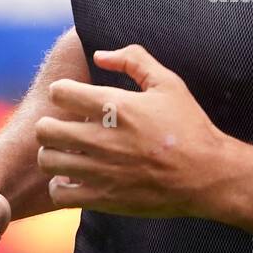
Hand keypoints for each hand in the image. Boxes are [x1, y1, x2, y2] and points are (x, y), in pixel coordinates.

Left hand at [35, 44, 230, 217]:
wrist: (207, 175)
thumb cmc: (188, 126)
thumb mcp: (168, 83)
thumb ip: (134, 60)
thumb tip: (100, 55)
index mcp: (115, 107)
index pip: (59, 93)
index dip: (62, 92)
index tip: (73, 98)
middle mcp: (102, 139)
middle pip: (45, 129)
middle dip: (51, 124)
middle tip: (64, 126)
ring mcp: (101, 171)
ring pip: (48, 160)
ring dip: (53, 153)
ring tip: (67, 152)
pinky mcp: (104, 197)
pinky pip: (60, 193)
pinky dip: (60, 185)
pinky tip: (74, 177)